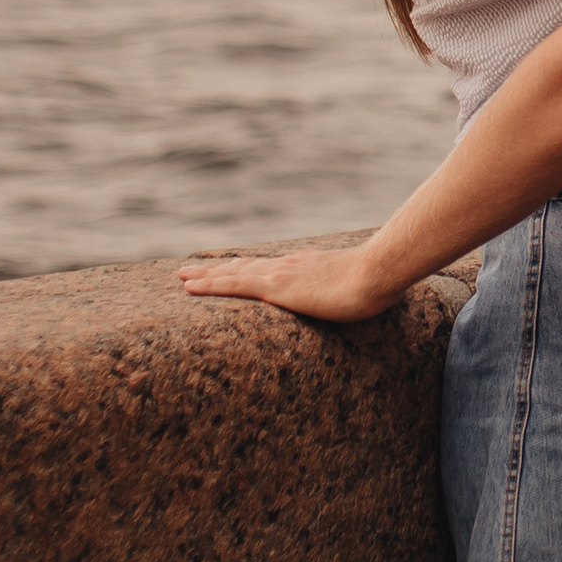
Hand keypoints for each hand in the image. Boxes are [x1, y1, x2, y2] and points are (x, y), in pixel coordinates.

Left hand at [179, 242, 403, 321]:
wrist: (377, 272)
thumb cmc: (380, 281)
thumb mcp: (365, 286)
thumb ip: (358, 289)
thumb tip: (371, 296)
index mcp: (307, 265)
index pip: (269, 266)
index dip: (246, 266)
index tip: (230, 266)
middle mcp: (288, 265)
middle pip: (244, 265)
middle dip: (217, 269)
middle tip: (192, 270)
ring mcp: (279, 274)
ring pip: (231, 273)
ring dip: (204, 275)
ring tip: (181, 276)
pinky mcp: (273, 287)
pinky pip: (231, 285)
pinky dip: (208, 285)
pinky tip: (189, 286)